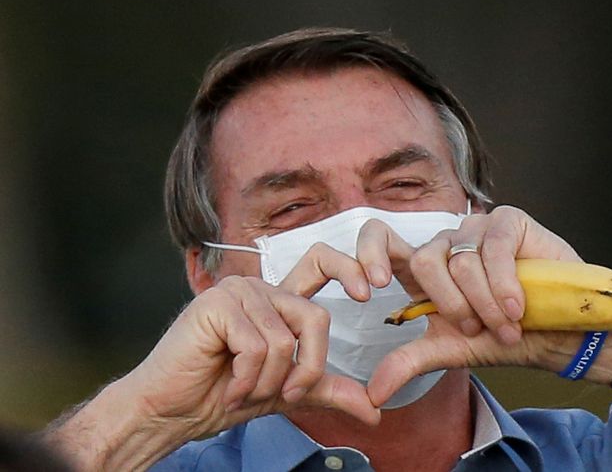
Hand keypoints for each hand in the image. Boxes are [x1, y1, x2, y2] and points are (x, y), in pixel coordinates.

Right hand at [123, 273, 379, 442]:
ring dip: (267, 382)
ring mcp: (237, 293)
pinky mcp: (217, 305)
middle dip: (306, 368)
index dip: (348, 268)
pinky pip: (257, 347)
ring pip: (284, 341)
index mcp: (278, 301)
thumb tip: (374, 411)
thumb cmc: (222, 396)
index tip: (367, 292)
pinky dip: (247, 380)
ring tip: (242, 391)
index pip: (320, 264)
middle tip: (282, 394)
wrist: (171, 413)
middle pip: (315, 318)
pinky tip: (227, 389)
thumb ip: (327, 390)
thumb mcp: (287, 392)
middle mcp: (260, 290)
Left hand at [357, 205, 580, 341]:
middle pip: (424, 261)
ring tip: (508, 324)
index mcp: (424, 271)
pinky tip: (518, 305)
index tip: (371, 288)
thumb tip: (372, 395)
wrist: (557, 336)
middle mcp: (446, 246)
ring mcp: (477, 230)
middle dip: (452, 306)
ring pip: (462, 261)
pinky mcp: (508, 222)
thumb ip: (409, 362)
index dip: (368, 254)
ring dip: (486, 305)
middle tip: (476, 329)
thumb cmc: (504, 337)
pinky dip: (505, 284)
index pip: (380, 239)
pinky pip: (494, 247)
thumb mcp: (451, 350)